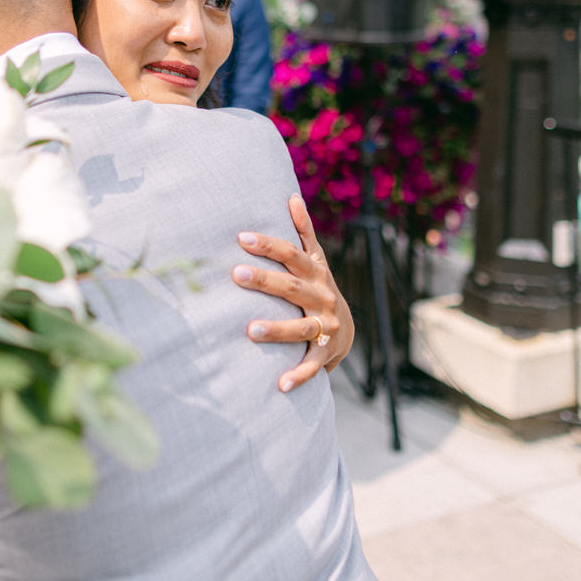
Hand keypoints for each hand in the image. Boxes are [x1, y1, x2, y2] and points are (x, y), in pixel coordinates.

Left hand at [233, 196, 353, 392]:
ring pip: (300, 328)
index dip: (268, 245)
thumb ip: (303, 231)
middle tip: (236, 274)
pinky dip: (298, 375)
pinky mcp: (325, 352)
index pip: (290, 255)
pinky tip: (281, 385)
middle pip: (291, 288)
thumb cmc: (319, 287)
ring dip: (277, 330)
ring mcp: (324, 325)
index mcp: (315, 272)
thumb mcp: (315, 260)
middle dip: (264, 281)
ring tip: (250, 330)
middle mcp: (321, 297)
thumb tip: (291, 196)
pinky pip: (312, 365)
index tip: (241, 237)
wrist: (345, 330)